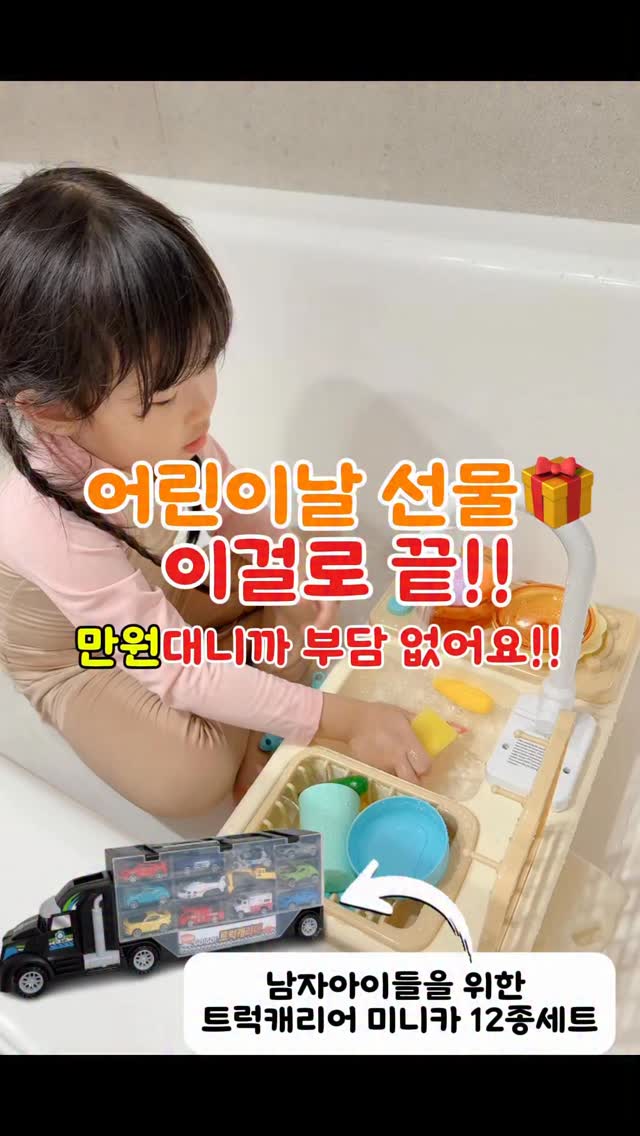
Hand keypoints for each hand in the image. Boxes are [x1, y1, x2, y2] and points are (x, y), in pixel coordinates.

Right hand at [314, 693, 431, 784]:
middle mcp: (397, 758)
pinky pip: (386, 776)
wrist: (353, 721)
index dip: (426, 767)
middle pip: (413, 782)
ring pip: (399, 780)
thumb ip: (422, 725)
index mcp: (407, 743)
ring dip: (401, 776)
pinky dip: (388, 772)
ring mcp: (384, 766)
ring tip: (397, 765)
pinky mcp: (373, 769)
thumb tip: (452, 727)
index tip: (423, 763)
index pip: (425, 766)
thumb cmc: (381, 715)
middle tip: (414, 772)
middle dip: (416, 780)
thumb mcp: (404, 714)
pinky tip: (384, 761)